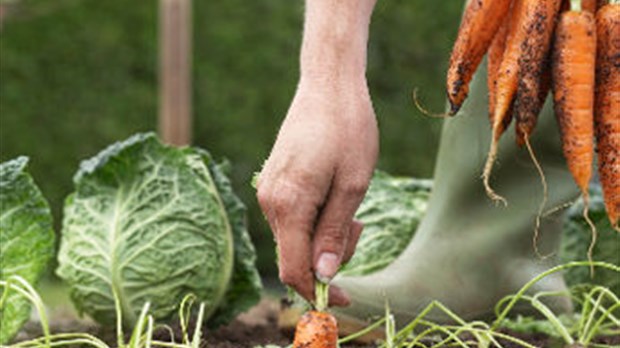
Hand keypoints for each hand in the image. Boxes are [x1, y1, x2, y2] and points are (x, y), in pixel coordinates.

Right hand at [257, 78, 377, 305]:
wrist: (328, 85)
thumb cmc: (347, 130)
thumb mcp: (353, 186)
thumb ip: (334, 233)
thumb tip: (324, 276)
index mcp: (288, 205)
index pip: (294, 270)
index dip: (319, 291)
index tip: (345, 299)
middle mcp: (269, 202)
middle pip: (295, 255)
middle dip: (330, 255)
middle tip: (359, 224)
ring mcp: (269, 190)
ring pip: (295, 236)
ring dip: (325, 234)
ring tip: (351, 204)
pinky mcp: (274, 181)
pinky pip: (292, 217)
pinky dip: (315, 218)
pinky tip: (334, 195)